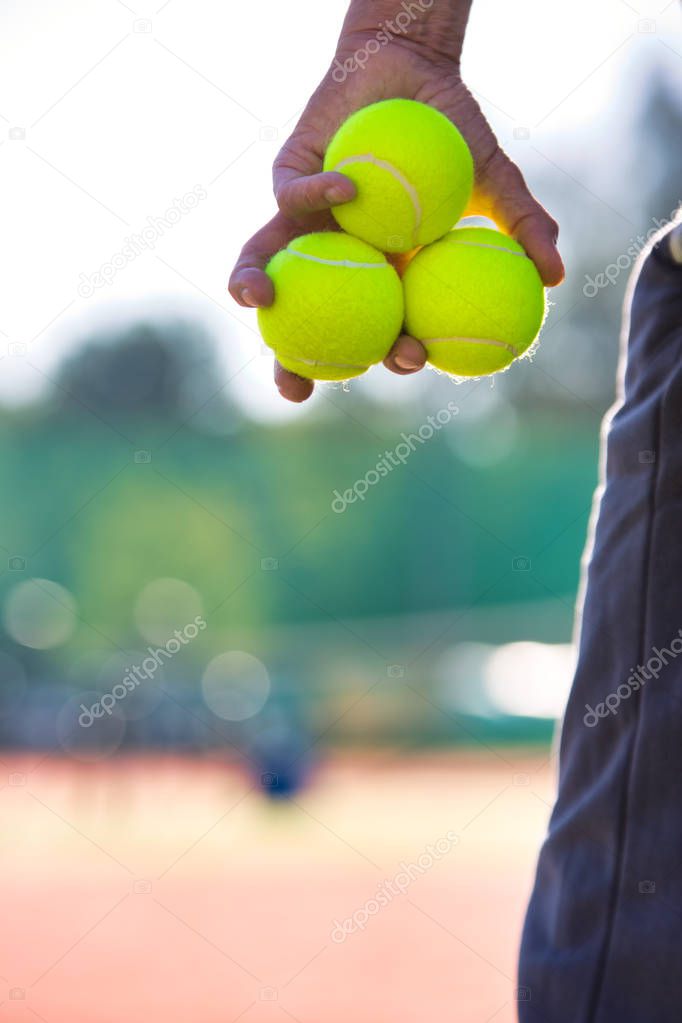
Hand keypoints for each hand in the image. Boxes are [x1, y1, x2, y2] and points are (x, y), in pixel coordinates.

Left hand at [229, 37, 563, 402]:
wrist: (416, 70)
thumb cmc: (454, 132)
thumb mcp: (497, 181)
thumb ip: (524, 227)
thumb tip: (559, 276)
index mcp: (385, 277)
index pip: (381, 332)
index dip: (390, 356)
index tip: (412, 358)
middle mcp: (338, 261)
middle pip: (310, 325)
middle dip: (296, 365)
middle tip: (296, 389)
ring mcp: (306, 225)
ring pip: (271, 267)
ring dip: (253, 287)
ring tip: (256, 299)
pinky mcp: (286, 181)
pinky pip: (290, 198)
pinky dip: (318, 196)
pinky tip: (349, 192)